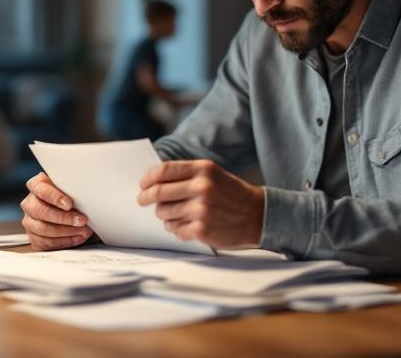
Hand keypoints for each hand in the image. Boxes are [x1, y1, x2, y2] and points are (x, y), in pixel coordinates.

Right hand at [20, 172, 92, 250]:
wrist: (65, 208)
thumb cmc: (68, 196)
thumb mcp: (70, 189)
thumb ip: (73, 191)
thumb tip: (86, 200)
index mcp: (36, 186)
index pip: (41, 190)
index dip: (55, 197)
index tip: (70, 204)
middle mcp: (29, 203)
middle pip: (40, 211)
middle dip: (63, 218)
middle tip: (81, 220)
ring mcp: (29, 221)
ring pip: (42, 228)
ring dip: (66, 231)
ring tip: (83, 230)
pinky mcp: (33, 237)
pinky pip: (45, 242)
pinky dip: (63, 241)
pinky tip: (76, 237)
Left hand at [137, 160, 264, 248]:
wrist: (257, 215)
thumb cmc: (231, 194)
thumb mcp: (213, 175)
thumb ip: (187, 175)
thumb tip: (154, 182)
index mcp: (203, 169)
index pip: (164, 171)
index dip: (148, 178)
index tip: (142, 184)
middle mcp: (201, 187)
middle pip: (159, 192)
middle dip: (146, 198)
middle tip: (142, 200)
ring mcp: (201, 209)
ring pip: (164, 213)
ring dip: (164, 215)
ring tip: (174, 215)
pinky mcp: (202, 229)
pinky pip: (175, 230)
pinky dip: (177, 229)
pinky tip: (187, 226)